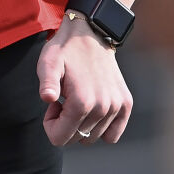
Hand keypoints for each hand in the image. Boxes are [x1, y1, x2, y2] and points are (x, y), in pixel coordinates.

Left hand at [37, 16, 133, 146]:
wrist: (91, 33)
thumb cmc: (65, 50)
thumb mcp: (49, 62)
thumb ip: (47, 82)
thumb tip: (48, 98)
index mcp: (82, 102)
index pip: (59, 139)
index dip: (50, 124)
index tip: (53, 104)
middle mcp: (103, 108)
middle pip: (76, 139)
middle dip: (64, 124)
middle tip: (64, 99)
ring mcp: (117, 107)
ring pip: (92, 137)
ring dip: (81, 123)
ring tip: (78, 98)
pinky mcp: (126, 104)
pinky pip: (113, 135)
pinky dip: (101, 128)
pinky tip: (93, 108)